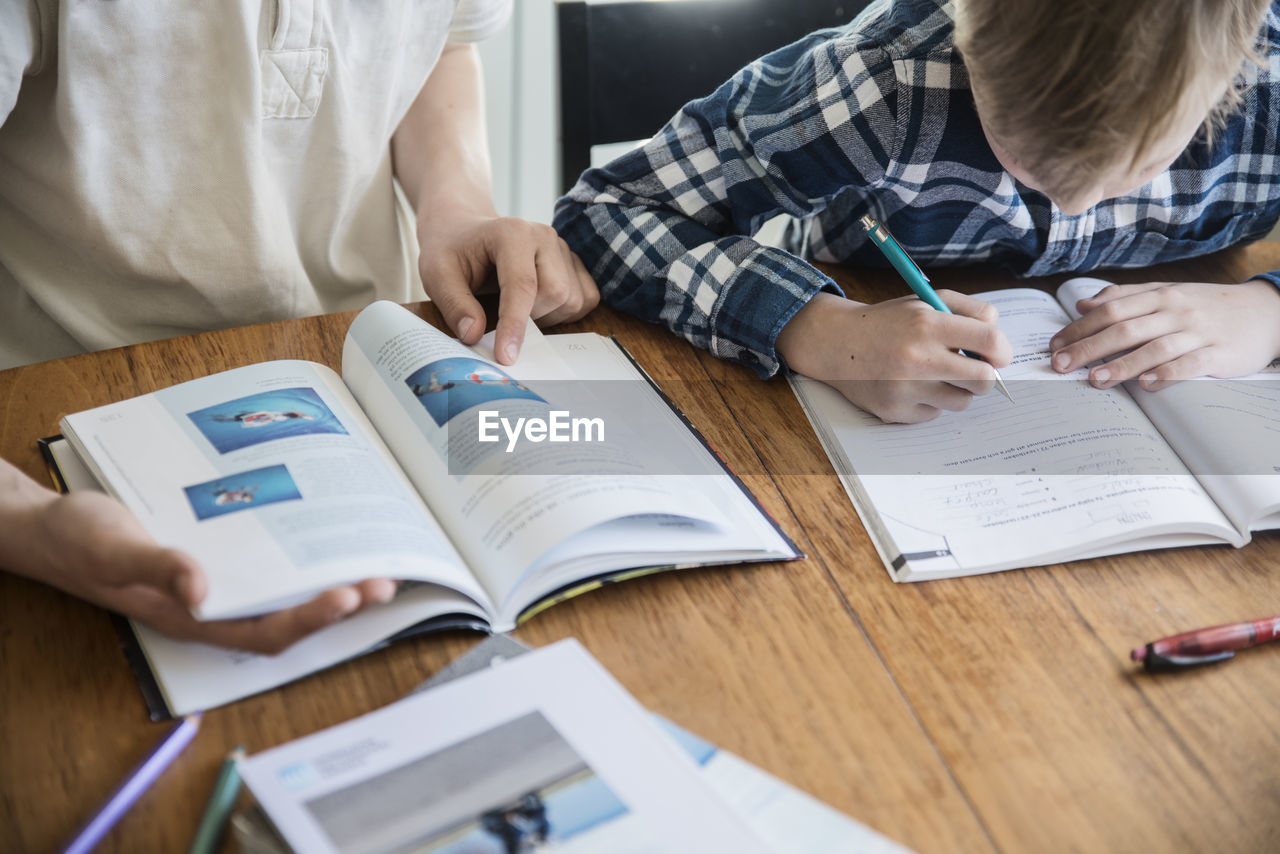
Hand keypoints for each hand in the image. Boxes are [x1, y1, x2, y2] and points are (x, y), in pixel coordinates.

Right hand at [18, 489, 395, 653]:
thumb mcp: (115, 550)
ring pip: (286, 594)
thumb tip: (199, 591)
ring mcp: (220, 586)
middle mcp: (214, 608)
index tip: (346, 596)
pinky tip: (328, 539)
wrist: (54, 527)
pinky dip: (304, 560)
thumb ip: (157, 568)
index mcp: (193, 618)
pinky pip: (271, 567)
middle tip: (384, 583)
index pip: (264, 631)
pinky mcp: (221, 559)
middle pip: (289, 618)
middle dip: (340, 605)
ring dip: (331, 585)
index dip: (308, 620)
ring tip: (375, 569)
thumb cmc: (80, 543)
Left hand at [416, 209, 599, 364]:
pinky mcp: (574, 263)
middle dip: (530, 318)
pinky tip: (538, 306)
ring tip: (517, 307)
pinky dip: (564, 313)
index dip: (515, 325)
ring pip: (572, 300)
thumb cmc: (452, 251)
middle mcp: (544, 236)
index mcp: (512, 233)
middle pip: (555, 294)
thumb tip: (474, 336)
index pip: (523, 285)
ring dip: (547, 317)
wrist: (465, 230)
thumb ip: (454, 304)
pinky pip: (585, 299)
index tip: (506, 357)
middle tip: (500, 314)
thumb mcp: (437, 275)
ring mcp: (563, 248)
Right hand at [777, 291, 1011, 422]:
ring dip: (957, 390)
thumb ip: (969, 310)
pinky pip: (934, 414)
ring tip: (937, 375)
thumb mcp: (926, 301)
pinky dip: (930, 402)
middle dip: (985, 376)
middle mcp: (917, 358)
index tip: (998, 356)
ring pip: (962, 402)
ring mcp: (905, 389)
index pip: (989, 341)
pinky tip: (912, 386)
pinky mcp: (894, 411)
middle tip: (973, 369)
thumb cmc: (889, 322)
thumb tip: (998, 337)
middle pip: (983, 380)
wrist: (836, 343)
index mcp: (927, 324)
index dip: (1002, 351)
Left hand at [1049, 281, 1279, 390]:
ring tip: (1096, 379)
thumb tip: (1081, 305)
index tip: (1054, 346)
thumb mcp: (1166, 292)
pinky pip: (1190, 364)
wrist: (1265, 312)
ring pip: (1154, 347)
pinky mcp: (1219, 353)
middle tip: (1061, 365)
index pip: (1110, 310)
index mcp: (1159, 295)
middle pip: (1124, 328)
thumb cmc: (1206, 306)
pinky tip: (1146, 385)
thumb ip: (1124, 297)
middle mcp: (1175, 311)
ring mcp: (1197, 332)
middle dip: (1088, 347)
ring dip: (1122, 364)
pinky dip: (1167, 373)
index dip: (1079, 328)